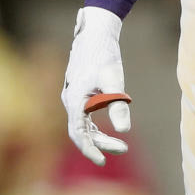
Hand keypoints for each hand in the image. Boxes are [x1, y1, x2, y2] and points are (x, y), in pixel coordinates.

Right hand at [61, 6, 129, 165]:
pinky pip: (84, 117)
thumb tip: (124, 130)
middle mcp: (70, 99)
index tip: (102, 162)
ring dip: (99, 137)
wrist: (96, 32)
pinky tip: (109, 131)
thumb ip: (118, 105)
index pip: (78, 133)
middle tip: (123, 148)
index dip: (89, 149)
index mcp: (74, 99)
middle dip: (100, 144)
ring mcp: (72, 97)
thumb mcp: (114, 78)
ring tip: (121, 145)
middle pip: (81, 131)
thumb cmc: (104, 53)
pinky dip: (95, 127)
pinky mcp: (78, 93)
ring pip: (82, 125)